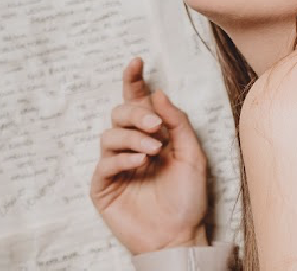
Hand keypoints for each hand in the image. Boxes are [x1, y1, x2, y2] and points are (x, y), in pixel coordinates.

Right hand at [90, 57, 209, 253]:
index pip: (138, 102)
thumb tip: (159, 93)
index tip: (137, 61)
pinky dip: (122, 158)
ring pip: (109, 134)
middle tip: (156, 126)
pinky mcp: (103, 186)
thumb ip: (178, 122)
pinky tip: (140, 163)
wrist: (179, 235)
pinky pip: (104, 162)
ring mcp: (115, 165)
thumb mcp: (192, 154)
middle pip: (120, 113)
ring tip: (153, 151)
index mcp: (153, 135)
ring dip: (132, 137)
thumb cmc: (187, 197)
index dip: (133, 80)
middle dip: (137, 114)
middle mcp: (131, 146)